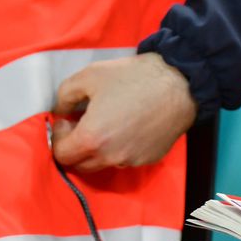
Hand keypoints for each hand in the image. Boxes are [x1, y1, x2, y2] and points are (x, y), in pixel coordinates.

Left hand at [51, 52, 196, 172]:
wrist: (181, 83)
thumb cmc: (134, 77)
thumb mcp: (89, 75)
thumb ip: (64, 95)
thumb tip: (61, 111)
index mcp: (92, 139)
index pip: (61, 154)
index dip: (59, 135)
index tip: (69, 118)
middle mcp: (110, 156)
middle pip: (80, 165)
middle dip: (76, 146)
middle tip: (85, 122)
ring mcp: (132, 160)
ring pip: (104, 162)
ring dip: (99, 148)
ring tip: (110, 122)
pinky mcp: (150, 158)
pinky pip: (127, 157)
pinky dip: (122, 146)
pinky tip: (132, 124)